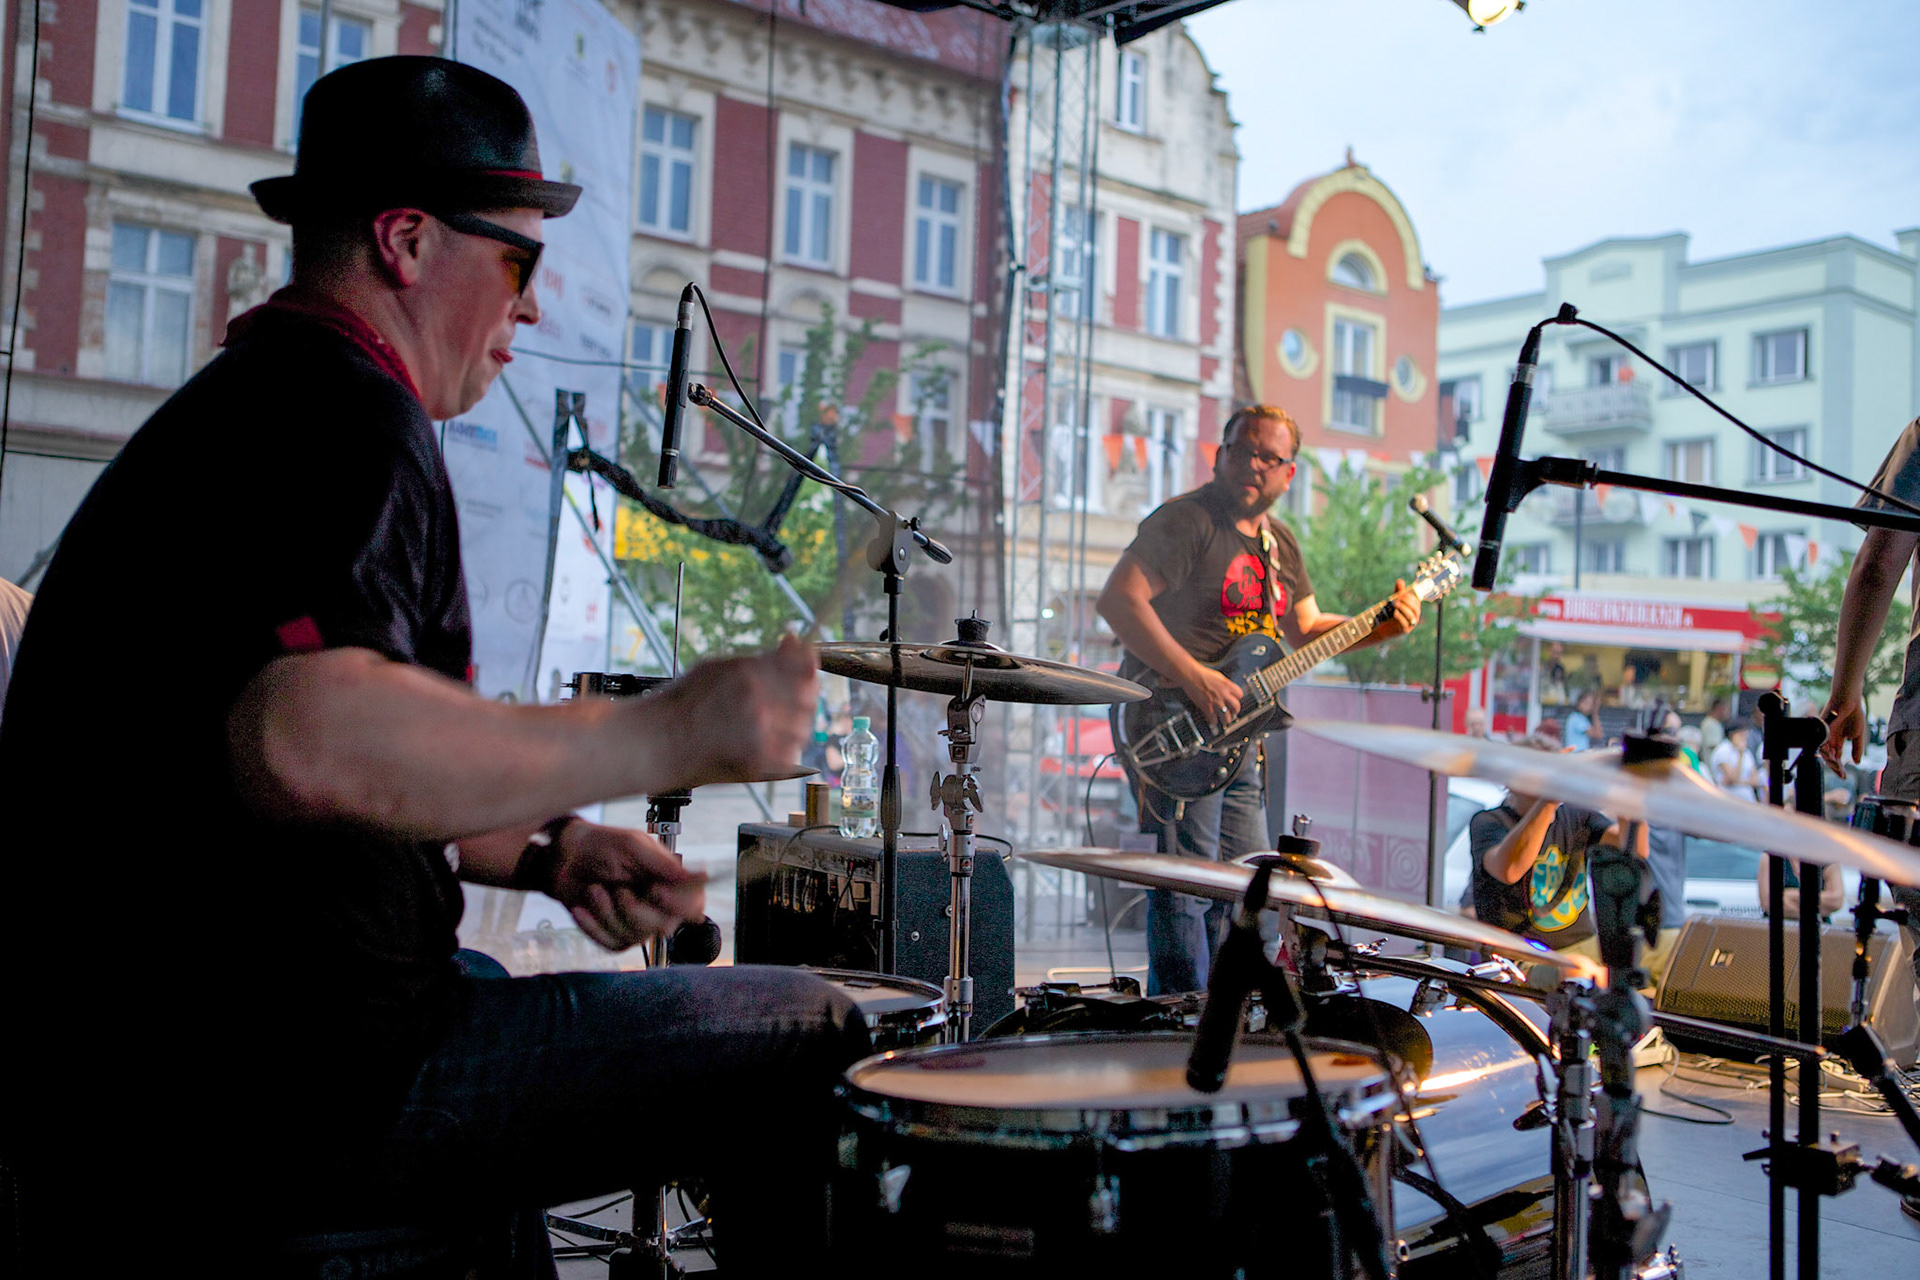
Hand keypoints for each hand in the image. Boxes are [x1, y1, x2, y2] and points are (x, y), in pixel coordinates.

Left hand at [547, 821, 706, 951]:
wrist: (566, 858)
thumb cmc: (602, 846)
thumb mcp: (633, 846)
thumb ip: (664, 864)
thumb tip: (700, 876)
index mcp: (670, 881)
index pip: (694, 903)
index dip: (680, 904)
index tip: (656, 892)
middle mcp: (658, 906)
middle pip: (663, 925)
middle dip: (634, 908)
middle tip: (618, 888)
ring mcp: (637, 923)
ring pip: (635, 935)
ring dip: (608, 912)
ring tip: (595, 890)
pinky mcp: (615, 936)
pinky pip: (611, 942)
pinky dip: (593, 925)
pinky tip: (583, 908)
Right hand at [654, 633, 817, 787]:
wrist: (658, 741)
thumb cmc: (684, 704)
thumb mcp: (718, 667)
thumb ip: (761, 658)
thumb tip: (793, 642)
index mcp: (748, 672)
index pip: (802, 665)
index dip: (810, 667)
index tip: (810, 668)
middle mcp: (757, 700)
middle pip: (807, 698)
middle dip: (803, 699)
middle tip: (786, 705)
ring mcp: (760, 732)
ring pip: (802, 729)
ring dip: (793, 728)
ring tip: (768, 729)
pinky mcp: (759, 760)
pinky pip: (790, 754)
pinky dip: (783, 752)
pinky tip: (764, 747)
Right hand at [1181, 665, 1242, 731]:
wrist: (1190, 676)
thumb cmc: (1202, 674)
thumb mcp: (1218, 677)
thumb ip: (1225, 685)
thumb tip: (1229, 692)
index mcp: (1227, 685)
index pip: (1240, 694)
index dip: (1237, 698)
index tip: (1234, 701)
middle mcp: (1224, 694)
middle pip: (1236, 707)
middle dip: (1235, 711)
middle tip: (1232, 713)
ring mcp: (1216, 702)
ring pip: (1227, 717)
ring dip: (1226, 720)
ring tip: (1224, 720)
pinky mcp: (1207, 707)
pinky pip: (1214, 720)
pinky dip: (1213, 721)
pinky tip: (1212, 720)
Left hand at [1373, 580, 1421, 639]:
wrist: (1383, 629)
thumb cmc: (1390, 614)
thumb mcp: (1394, 601)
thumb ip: (1398, 592)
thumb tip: (1400, 580)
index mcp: (1414, 610)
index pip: (1416, 602)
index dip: (1410, 597)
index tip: (1401, 594)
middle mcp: (1414, 618)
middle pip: (1416, 609)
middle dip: (1407, 602)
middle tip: (1397, 598)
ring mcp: (1410, 625)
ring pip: (1412, 616)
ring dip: (1404, 608)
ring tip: (1395, 604)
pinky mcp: (1404, 631)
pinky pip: (1405, 624)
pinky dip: (1400, 617)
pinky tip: (1395, 613)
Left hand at [1819, 697, 1863, 770]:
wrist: (1849, 701)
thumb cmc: (1854, 715)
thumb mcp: (1857, 735)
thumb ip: (1856, 749)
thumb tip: (1857, 762)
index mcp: (1837, 741)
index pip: (1837, 757)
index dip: (1840, 767)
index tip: (1844, 776)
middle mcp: (1829, 739)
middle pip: (1829, 757)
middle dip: (1835, 767)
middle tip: (1841, 775)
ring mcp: (1825, 735)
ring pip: (1824, 752)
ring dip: (1831, 762)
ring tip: (1838, 768)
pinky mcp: (1822, 730)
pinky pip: (1821, 743)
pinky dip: (1826, 751)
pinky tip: (1833, 758)